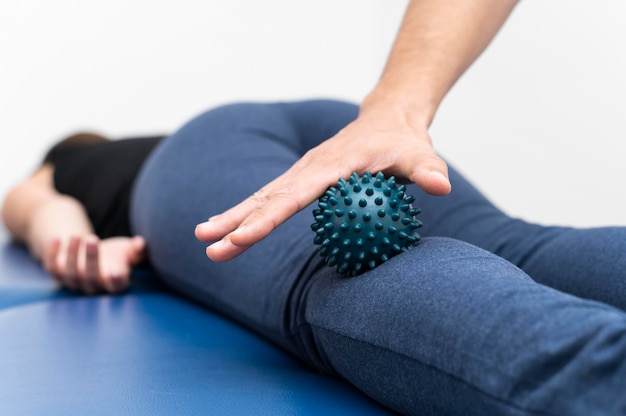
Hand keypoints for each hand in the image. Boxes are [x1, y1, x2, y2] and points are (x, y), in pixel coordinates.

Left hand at [43, 234, 145, 294]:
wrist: (91, 252)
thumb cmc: (115, 255)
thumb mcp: (129, 251)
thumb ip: (138, 250)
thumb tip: (141, 243)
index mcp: (114, 283)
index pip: (116, 287)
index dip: (116, 282)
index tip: (116, 272)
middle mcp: (93, 286)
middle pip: (90, 279)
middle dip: (91, 260)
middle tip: (93, 239)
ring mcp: (73, 281)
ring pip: (70, 274)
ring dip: (72, 255)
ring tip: (78, 236)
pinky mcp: (57, 273)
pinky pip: (51, 268)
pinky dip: (51, 254)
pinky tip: (57, 239)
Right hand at [195, 96, 450, 261]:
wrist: (387, 118)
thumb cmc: (403, 141)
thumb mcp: (420, 153)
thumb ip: (427, 169)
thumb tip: (440, 187)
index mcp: (331, 165)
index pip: (296, 195)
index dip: (269, 218)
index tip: (243, 237)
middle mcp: (309, 168)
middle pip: (268, 198)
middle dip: (237, 223)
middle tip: (209, 248)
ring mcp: (302, 172)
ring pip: (262, 197)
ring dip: (232, 218)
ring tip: (203, 240)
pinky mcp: (301, 178)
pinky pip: (271, 198)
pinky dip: (247, 213)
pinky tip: (229, 229)